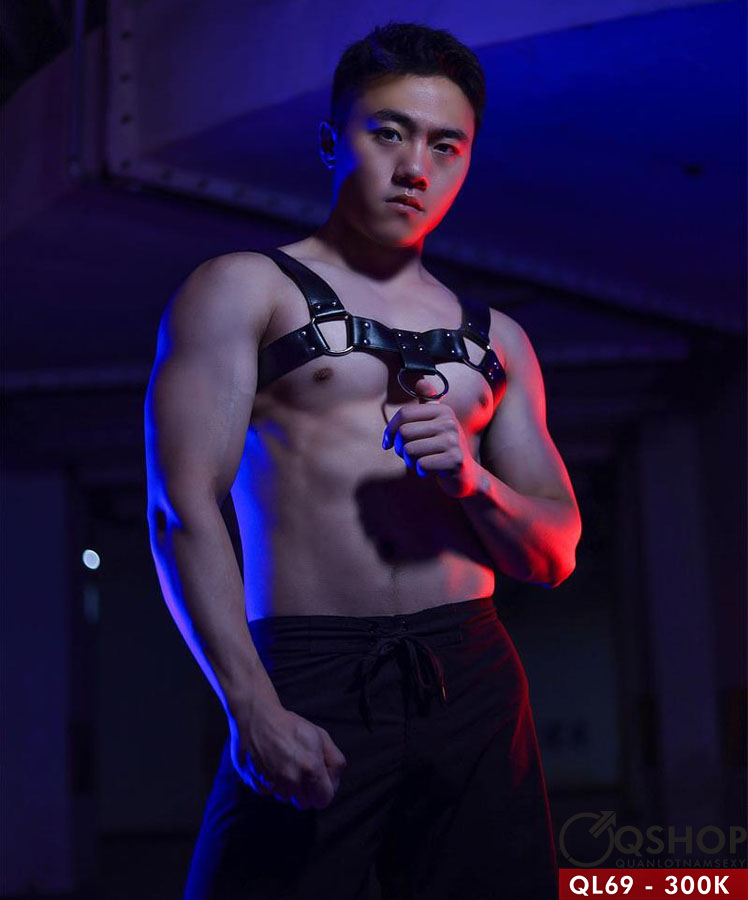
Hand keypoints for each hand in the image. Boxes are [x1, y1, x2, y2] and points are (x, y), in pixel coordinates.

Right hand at [228, 699, 347, 810]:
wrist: (257, 718)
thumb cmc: (290, 726)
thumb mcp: (321, 736)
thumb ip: (334, 761)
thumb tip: (334, 782)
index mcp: (310, 768)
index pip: (323, 800)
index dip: (323, 790)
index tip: (319, 779)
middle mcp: (291, 780)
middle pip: (305, 803)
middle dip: (306, 790)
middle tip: (301, 769)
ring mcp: (272, 785)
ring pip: (288, 799)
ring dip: (289, 788)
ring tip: (285, 764)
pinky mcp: (257, 785)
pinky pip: (271, 794)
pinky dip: (273, 785)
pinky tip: (272, 766)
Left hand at [382, 376, 478, 497]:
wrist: (466, 474)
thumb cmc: (444, 448)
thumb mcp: (437, 423)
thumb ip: (428, 404)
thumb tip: (421, 382)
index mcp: (442, 410)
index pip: (404, 414)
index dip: (389, 430)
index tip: (388, 443)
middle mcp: (449, 422)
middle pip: (404, 433)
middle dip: (400, 448)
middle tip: (409, 455)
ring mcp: (453, 441)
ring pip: (409, 451)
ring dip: (410, 461)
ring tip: (422, 461)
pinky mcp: (455, 460)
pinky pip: (421, 465)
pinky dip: (421, 471)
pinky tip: (431, 470)